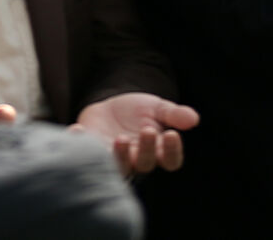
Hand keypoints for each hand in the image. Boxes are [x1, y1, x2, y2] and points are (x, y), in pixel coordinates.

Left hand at [73, 92, 198, 173]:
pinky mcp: (92, 151)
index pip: (170, 161)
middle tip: (147, 130)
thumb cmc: (136, 111)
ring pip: (119, 167)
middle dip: (147, 149)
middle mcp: (136, 159)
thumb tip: (194, 118)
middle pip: (144, 164)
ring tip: (122, 139)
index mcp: (156, 150)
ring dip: (120, 155)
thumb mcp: (156, 107)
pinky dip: (80, 144)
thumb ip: (174, 114)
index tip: (173, 134)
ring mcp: (114, 158)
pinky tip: (78, 130)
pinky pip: (85, 154)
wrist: (109, 106)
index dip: (173, 151)